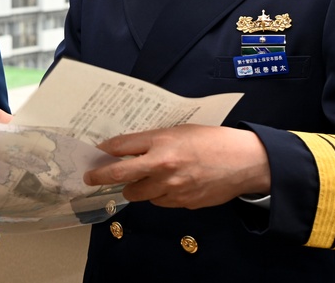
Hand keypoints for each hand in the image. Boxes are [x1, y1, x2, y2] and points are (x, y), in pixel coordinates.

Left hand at [83, 125, 270, 208]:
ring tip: (142, 178)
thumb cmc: (212, 140)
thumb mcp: (180, 131)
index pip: (121, 147)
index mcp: (162, 142)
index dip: (104, 151)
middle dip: (100, 176)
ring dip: (134, 187)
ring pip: (137, 194)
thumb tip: (128, 150)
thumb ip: (154, 141)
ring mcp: (171, 188)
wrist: (244, 161)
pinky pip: (159, 201)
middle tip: (91, 177)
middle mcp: (163, 166)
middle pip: (119, 176)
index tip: (94, 154)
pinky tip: (169, 184)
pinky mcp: (182, 202)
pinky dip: (157, 195)